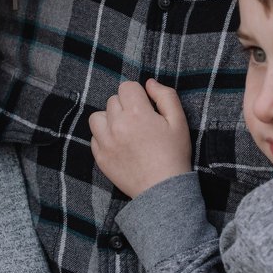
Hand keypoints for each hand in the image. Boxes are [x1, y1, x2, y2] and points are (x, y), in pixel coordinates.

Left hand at [88, 79, 191, 197]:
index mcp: (137, 113)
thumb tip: (149, 83)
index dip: (138, 94)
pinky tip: (119, 145)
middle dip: (125, 106)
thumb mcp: (179, 121)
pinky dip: (104, 137)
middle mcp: (117, 125)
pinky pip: (94, 138)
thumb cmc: (174, 154)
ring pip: (97, 117)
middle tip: (140, 122)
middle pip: (113, 100)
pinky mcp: (100, 157)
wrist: (163, 189)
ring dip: (109, 119)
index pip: (126, 87)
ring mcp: (105, 142)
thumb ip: (165, 96)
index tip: (146, 107)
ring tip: (124, 131)